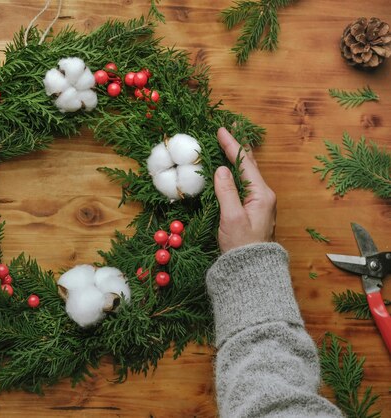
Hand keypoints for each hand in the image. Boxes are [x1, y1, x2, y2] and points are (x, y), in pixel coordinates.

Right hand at [214, 128, 275, 252]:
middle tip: (228, 129)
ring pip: (246, 174)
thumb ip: (227, 192)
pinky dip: (234, 172)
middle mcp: (263, 195)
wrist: (252, 270)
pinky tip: (228, 169)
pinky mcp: (252, 210)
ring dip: (235, 158)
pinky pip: (243, 184)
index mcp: (261, 194)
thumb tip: (221, 169)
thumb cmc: (242, 246)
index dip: (232, 145)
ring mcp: (259, 203)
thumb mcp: (232, 217)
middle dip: (237, 147)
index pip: (245, 163)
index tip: (221, 130)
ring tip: (228, 143)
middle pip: (249, 165)